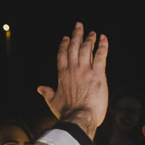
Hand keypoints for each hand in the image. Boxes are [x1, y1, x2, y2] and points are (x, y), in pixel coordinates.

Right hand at [36, 22, 108, 137]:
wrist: (79, 118)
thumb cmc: (67, 113)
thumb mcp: (53, 102)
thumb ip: (47, 93)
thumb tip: (40, 88)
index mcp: (62, 74)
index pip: (62, 55)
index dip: (64, 45)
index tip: (66, 37)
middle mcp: (73, 69)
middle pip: (75, 47)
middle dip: (77, 35)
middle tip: (79, 26)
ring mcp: (86, 70)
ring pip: (87, 49)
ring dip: (90, 39)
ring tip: (92, 33)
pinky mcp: (98, 75)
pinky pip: (101, 56)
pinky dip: (103, 46)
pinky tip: (104, 39)